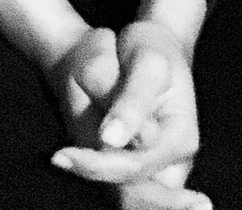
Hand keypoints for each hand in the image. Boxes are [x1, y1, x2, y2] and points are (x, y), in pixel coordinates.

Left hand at [51, 20, 208, 209]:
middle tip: (61, 158)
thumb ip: (132, 102)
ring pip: (124, 197)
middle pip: (135, 197)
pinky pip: (115, 187)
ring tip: (64, 155)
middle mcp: (172, 163)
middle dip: (96, 176)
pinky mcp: (134, 169)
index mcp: (181, 138)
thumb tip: (112, 139)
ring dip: (91, 175)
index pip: (136, 167)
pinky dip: (90, 171)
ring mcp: (154, 170)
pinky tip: (68, 155)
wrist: (148, 47)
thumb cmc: (151, 50)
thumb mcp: (146, 63)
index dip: (100, 165)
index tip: (62, 155)